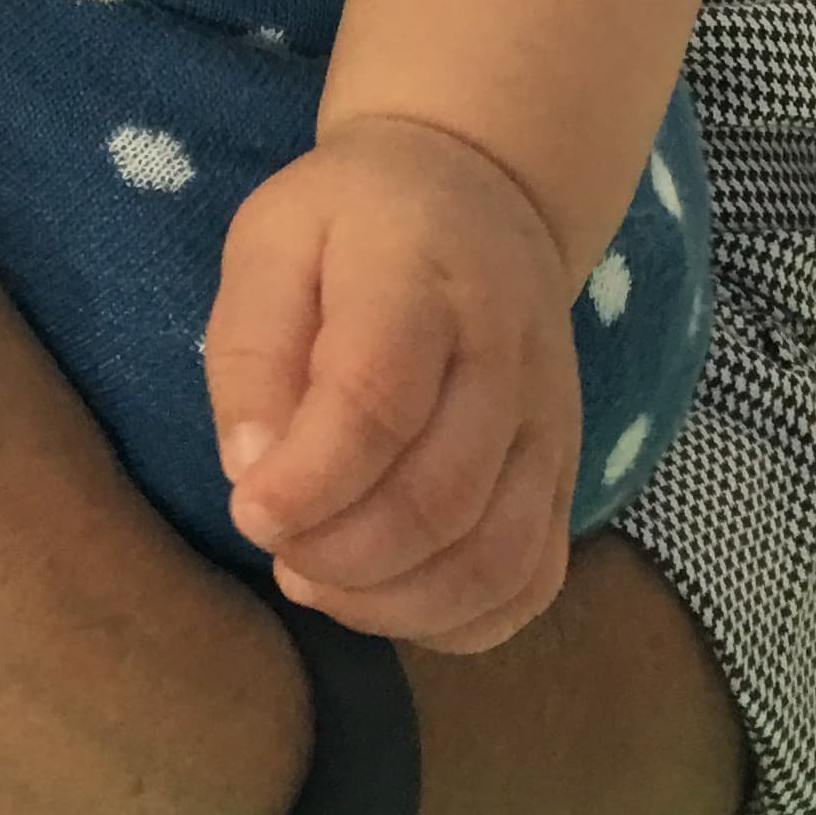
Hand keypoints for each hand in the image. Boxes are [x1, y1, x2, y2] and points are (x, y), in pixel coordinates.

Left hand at [208, 116, 580, 654]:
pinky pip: (532, 580)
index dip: (310, 480)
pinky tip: (386, 598)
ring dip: (393, 601)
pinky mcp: (567, 471)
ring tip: (315, 576)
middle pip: (440, 496)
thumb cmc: (353, 221)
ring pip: (494, 558)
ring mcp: (551, 422)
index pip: (379, 399)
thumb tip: (252, 469)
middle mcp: (507, 355)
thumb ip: (252, 348)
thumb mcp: (272, 241)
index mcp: (422, 275)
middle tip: (273, 542)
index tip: (248, 510)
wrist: (483, 194)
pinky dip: (459, 620)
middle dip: (340, 553)